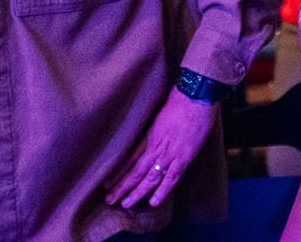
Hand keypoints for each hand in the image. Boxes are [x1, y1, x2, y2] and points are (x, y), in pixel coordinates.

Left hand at [104, 88, 215, 208]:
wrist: (195, 96)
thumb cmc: (179, 100)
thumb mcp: (159, 114)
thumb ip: (152, 128)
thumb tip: (147, 135)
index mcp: (148, 136)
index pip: (127, 159)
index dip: (116, 173)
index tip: (106, 184)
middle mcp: (155, 147)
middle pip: (134, 171)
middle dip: (121, 187)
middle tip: (109, 200)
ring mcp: (169, 154)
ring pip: (149, 177)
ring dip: (137, 192)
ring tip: (125, 204)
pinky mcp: (184, 157)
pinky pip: (172, 178)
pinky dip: (163, 191)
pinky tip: (153, 202)